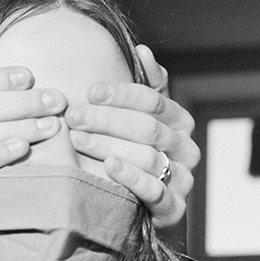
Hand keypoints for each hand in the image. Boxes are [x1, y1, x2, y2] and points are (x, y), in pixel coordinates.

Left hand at [62, 44, 199, 227]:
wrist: (142, 210)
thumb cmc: (136, 155)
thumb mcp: (141, 119)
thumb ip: (145, 87)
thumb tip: (142, 50)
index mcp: (180, 121)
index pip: (153, 100)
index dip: (120, 94)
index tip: (89, 91)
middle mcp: (185, 148)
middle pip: (147, 127)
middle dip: (107, 120)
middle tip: (74, 116)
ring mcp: (182, 179)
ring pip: (147, 156)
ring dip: (109, 145)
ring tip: (78, 140)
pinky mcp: (173, 208)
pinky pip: (154, 190)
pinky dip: (130, 177)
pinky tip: (108, 167)